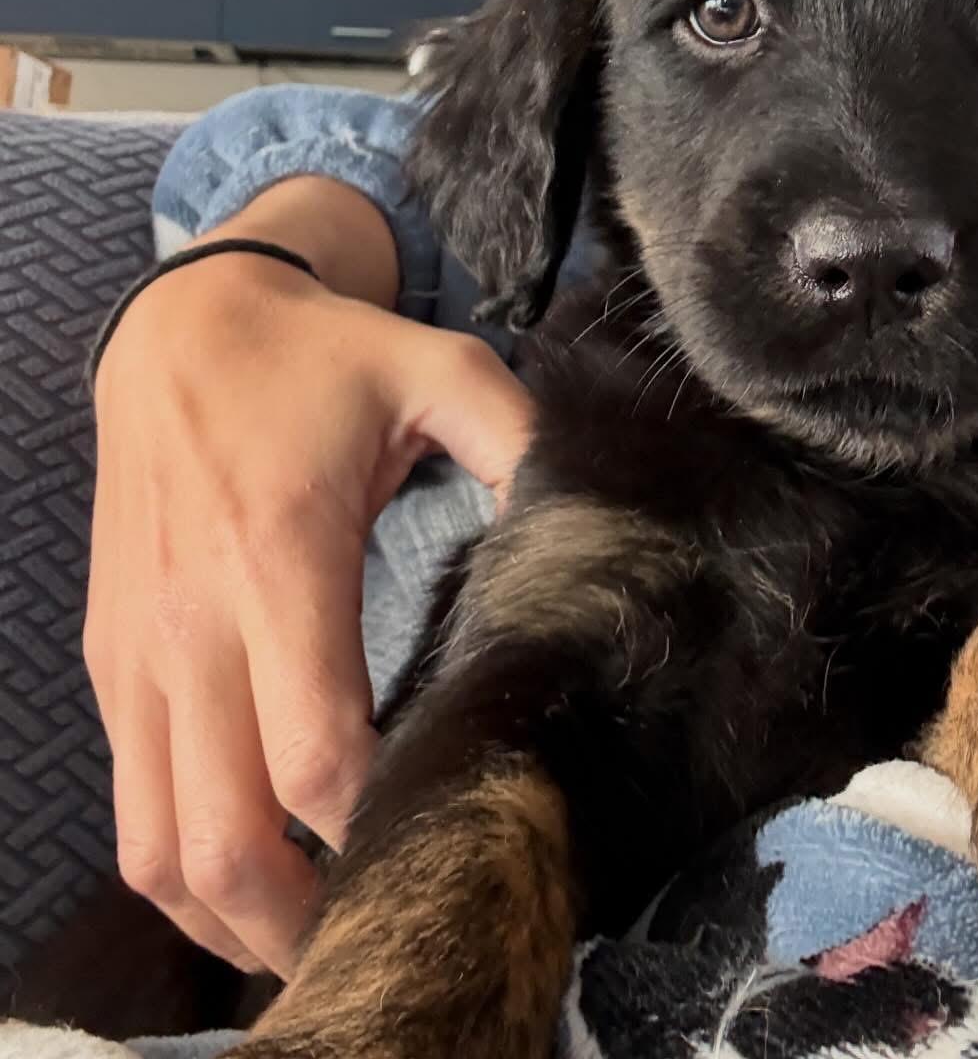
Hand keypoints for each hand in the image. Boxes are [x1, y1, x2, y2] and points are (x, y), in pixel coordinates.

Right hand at [86, 185, 532, 978]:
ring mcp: (138, 653)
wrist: (184, 325)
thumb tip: (586, 522)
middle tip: (382, 930)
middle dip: (301, 914)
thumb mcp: (440, 365)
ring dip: (229, 911)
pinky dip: (179, 862)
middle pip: (223, 837)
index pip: (313, 755)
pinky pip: (128, 801)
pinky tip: (248, 870)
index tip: (440, 841)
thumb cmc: (321, 356)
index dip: (374, 827)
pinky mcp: (113, 659)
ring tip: (312, 930)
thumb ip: (520, 438)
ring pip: (154, 846)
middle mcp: (191, 625)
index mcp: (279, 560)